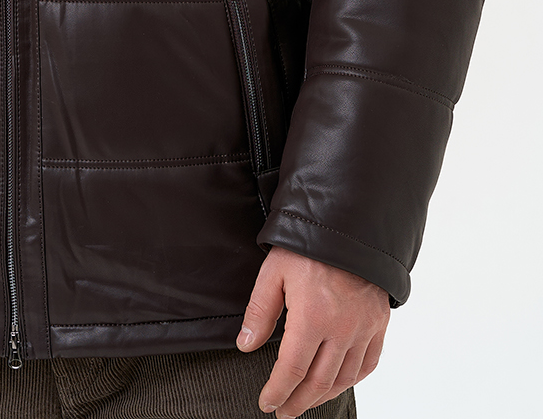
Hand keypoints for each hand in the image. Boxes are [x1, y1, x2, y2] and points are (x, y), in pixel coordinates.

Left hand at [237, 247, 388, 416]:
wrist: (350, 223)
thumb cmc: (308, 244)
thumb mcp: (274, 271)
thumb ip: (259, 311)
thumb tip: (245, 346)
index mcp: (312, 317)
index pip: (292, 370)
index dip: (278, 391)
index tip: (267, 403)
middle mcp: (342, 329)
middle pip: (319, 383)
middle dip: (298, 402)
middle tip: (284, 411)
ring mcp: (364, 328)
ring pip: (343, 379)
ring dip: (322, 397)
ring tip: (305, 402)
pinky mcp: (379, 323)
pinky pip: (368, 363)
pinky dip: (351, 380)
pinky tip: (338, 384)